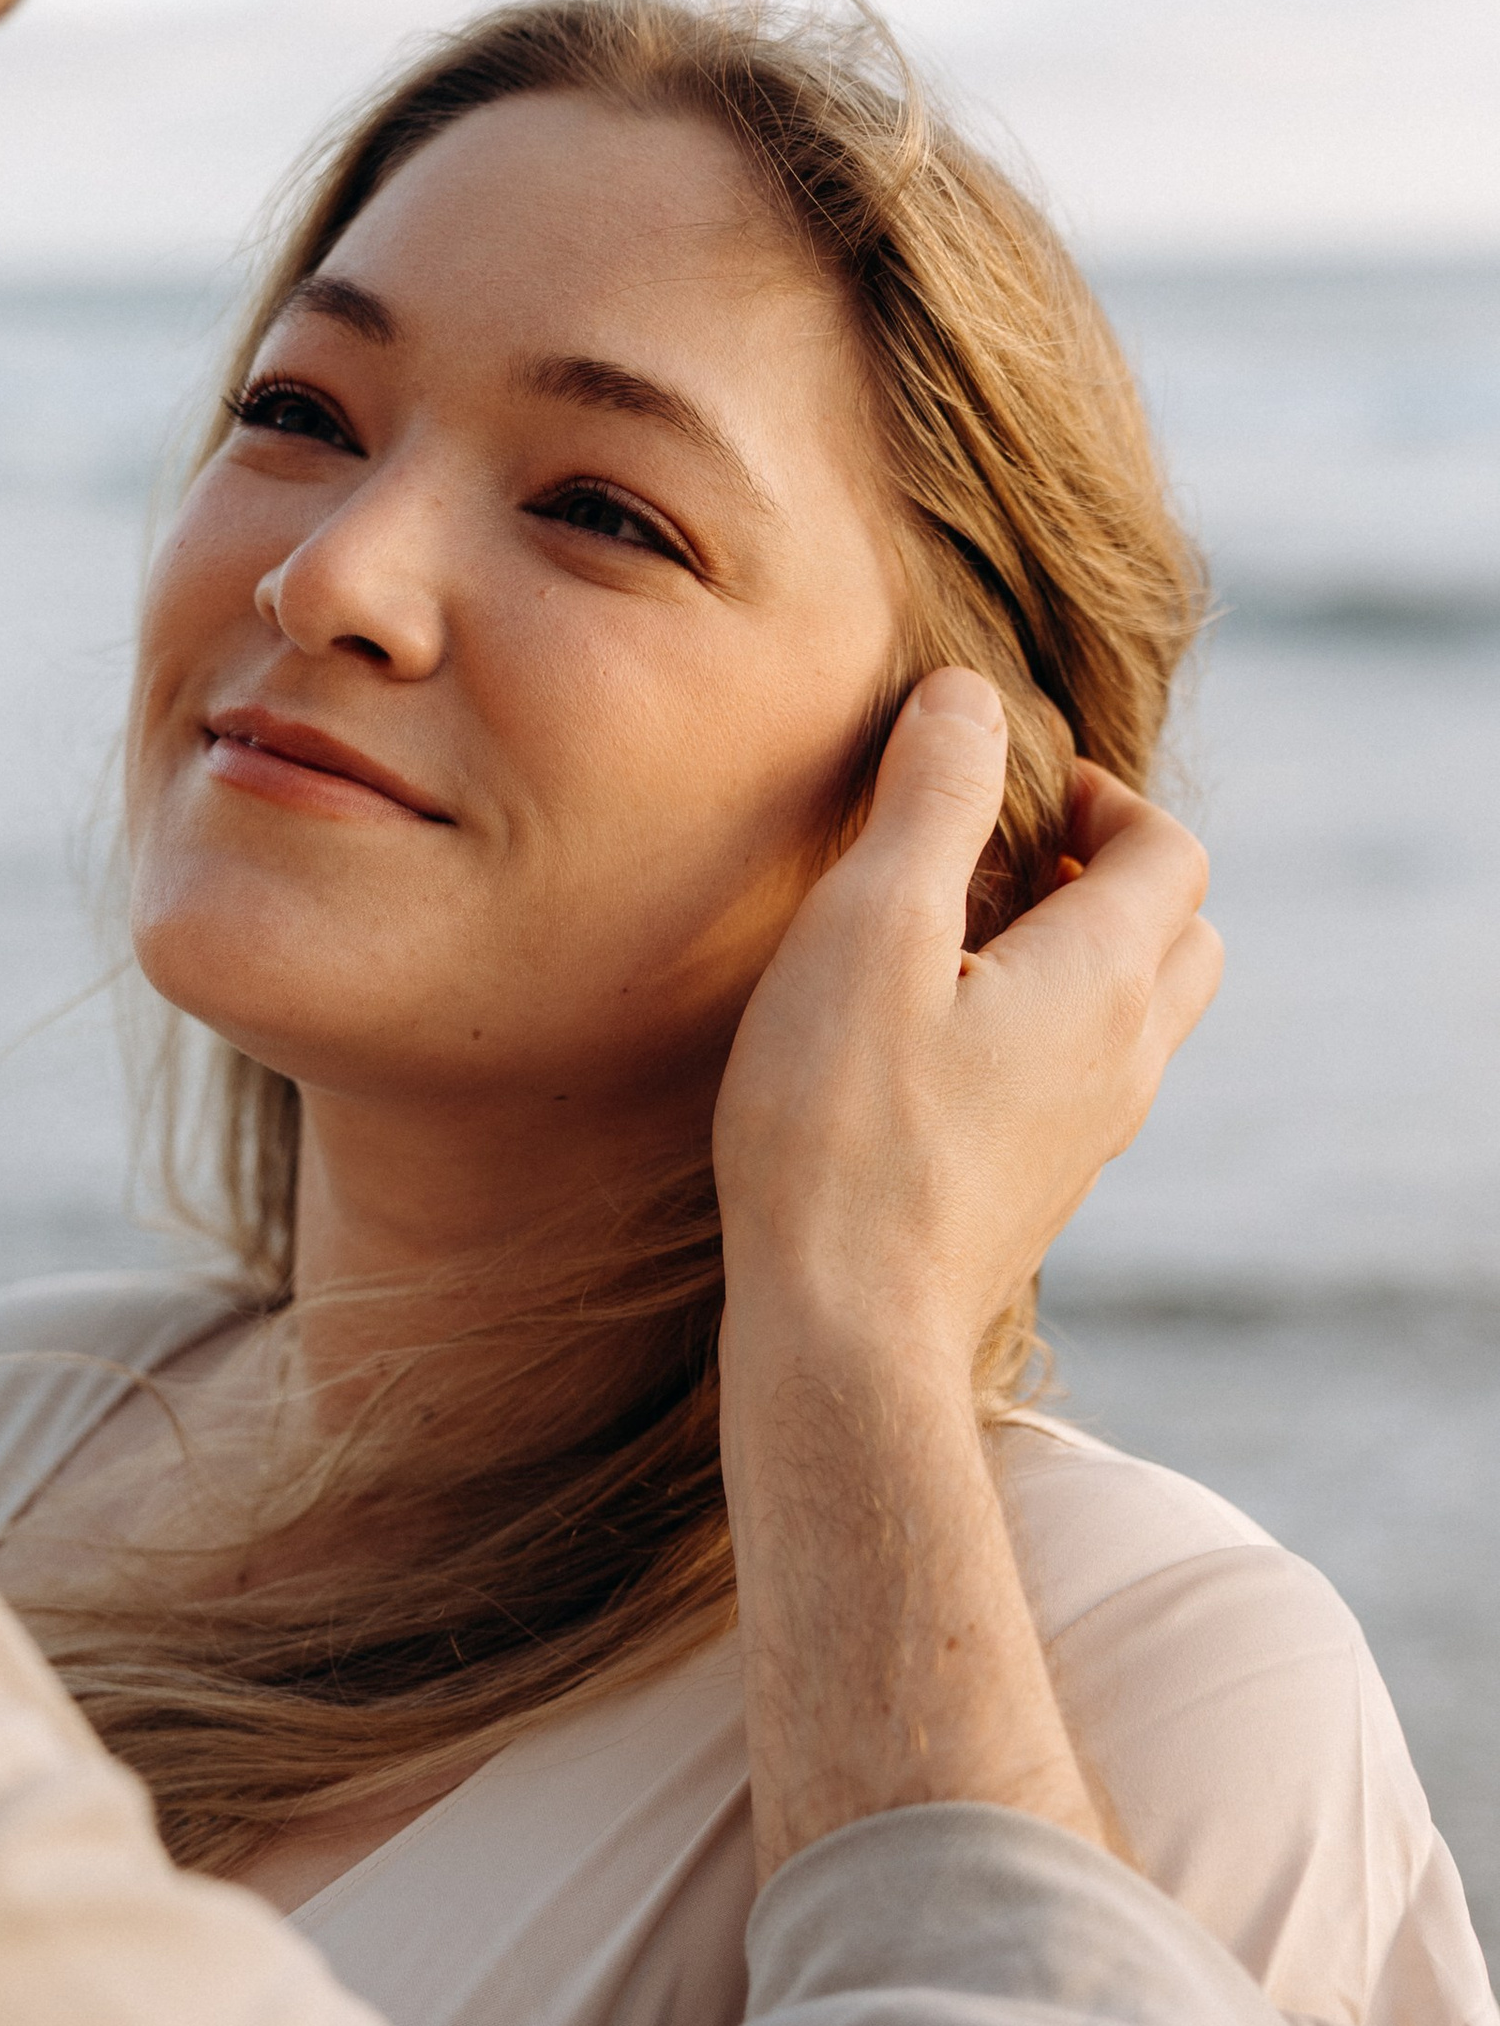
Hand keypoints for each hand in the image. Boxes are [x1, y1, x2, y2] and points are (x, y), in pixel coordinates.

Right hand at [713, 668, 1220, 1364]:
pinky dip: (1053, 1032)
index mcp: (1103, 976)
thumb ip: (928, 798)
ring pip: (1142, 1016)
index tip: (1019, 785)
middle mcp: (1125, 1055)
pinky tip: (946, 1045)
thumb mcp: (868, 927)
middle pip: (1182, 935)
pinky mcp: (1040, 1191)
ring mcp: (1090, 1135)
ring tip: (976, 943)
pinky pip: (1086, 1082)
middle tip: (1016, 857)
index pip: (1170, 851)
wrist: (846, 1329)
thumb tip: (965, 696)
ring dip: (1088, 956)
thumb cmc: (843, 1127)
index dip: (1108, 797)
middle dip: (1118, 874)